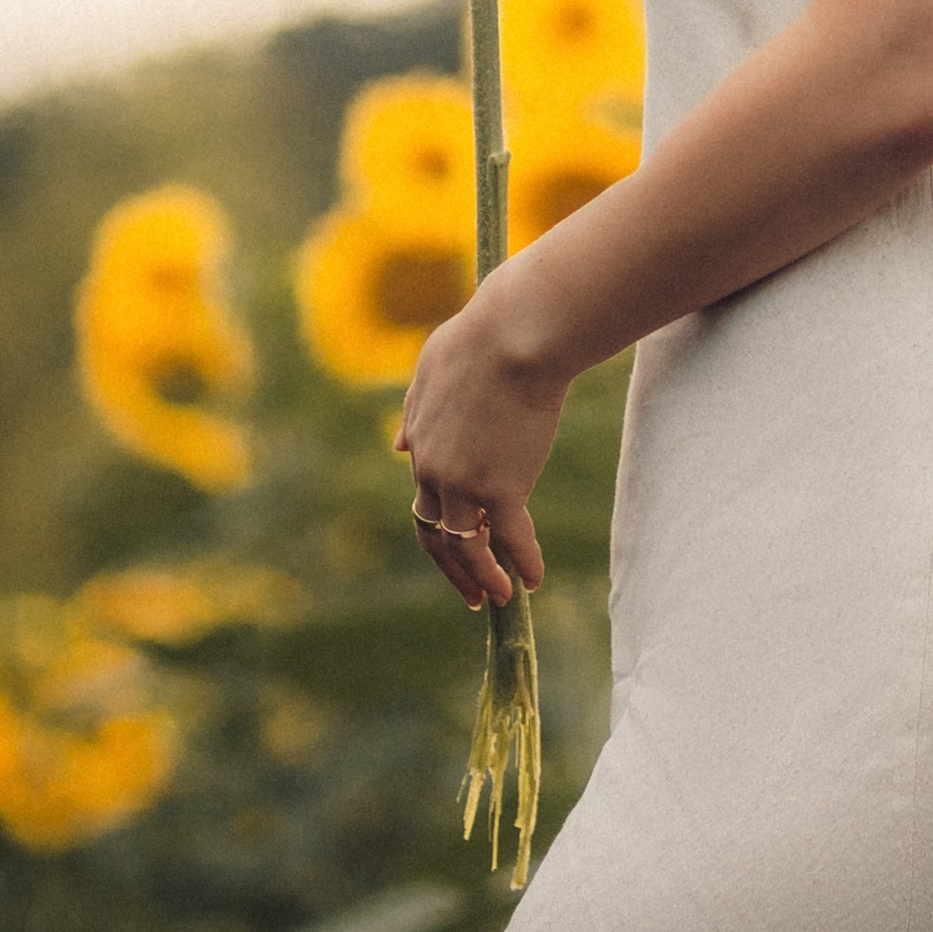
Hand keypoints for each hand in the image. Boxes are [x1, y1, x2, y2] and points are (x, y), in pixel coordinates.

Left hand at [395, 277, 564, 612]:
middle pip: (435, 533)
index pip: (425, 498)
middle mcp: (435, 472)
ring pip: (467, 546)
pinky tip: (534, 579)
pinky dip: (522, 562)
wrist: (515, 335)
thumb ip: (414, 412)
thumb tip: (398, 448)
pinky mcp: (502, 488)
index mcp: (420, 445)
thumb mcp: (430, 372)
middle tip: (471, 591)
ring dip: (482, 576)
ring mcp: (466, 483)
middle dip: (453, 567)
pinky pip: (510, 538)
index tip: (464, 539)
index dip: (443, 523)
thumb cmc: (481, 339)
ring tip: (501, 596)